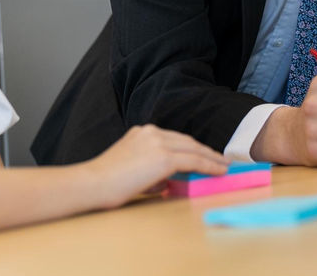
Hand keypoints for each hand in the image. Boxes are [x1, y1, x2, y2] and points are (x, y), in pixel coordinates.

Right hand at [82, 125, 228, 208]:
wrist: (92, 183)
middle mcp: (152, 132)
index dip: (192, 147)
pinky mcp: (164, 157)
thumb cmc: (105, 183)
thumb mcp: (129, 169)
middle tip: (220, 159)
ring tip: (224, 165)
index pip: (174, 138)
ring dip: (211, 157)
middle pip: (187, 141)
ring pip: (194, 149)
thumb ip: (149, 171)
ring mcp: (158, 143)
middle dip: (205, 150)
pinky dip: (210, 165)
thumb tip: (165, 182)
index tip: (204, 154)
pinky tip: (220, 171)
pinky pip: (194, 161)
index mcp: (142, 132)